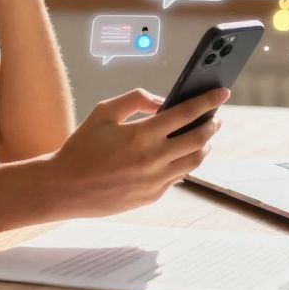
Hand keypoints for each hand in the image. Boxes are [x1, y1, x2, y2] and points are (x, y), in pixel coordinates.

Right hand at [43, 87, 229, 216]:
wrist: (65, 187)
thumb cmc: (82, 146)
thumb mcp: (104, 112)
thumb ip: (136, 99)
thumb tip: (162, 101)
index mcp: (142, 135)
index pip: (187, 113)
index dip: (208, 101)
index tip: (222, 92)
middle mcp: (153, 159)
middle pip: (199, 139)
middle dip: (213, 125)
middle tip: (216, 117)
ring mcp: (155, 181)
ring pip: (194, 162)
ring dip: (204, 146)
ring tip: (204, 136)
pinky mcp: (152, 197)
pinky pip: (177, 177)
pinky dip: (184, 162)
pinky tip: (181, 155)